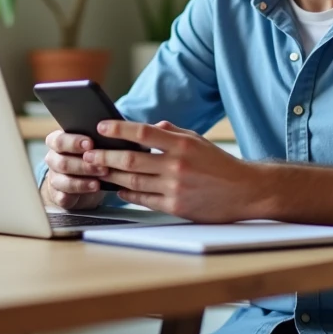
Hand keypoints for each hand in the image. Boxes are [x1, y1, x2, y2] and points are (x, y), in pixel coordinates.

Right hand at [41, 130, 108, 210]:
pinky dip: (79, 194)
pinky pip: (64, 196)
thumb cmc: (89, 158)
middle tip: (103, 167)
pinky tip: (92, 190)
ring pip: (63, 181)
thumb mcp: (92, 147)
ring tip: (99, 183)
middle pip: (62, 162)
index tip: (91, 144)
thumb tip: (110, 138)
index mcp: (57, 142)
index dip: (74, 142)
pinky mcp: (57, 195)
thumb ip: (95, 142)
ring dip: (82, 182)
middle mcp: (53, 159)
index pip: (59, 141)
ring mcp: (53, 178)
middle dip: (84, 165)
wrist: (82, 184)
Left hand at [82, 120, 266, 222]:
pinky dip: (126, 193)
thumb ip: (172, 132)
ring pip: (132, 180)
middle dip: (104, 156)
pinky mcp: (176, 207)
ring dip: (110, 175)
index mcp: (182, 145)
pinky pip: (143, 199)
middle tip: (87, 153)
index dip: (119, 129)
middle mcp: (177, 165)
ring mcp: (175, 188)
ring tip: (95, 169)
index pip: (142, 132)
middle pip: (130, 159)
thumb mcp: (198, 141)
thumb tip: (148, 127)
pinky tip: (116, 188)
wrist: (245, 192)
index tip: (101, 126)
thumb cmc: (219, 164)